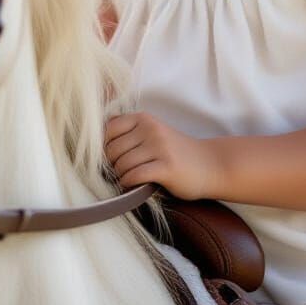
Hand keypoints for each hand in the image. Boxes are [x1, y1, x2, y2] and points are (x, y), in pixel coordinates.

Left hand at [104, 111, 222, 200]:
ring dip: (121, 177)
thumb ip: (129, 133)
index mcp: (144, 118)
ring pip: (122, 165)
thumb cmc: (175, 152)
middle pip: (112, 150)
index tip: (110, 159)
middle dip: (111, 165)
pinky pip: (135, 176)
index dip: (103, 147)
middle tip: (120, 173)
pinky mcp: (166, 167)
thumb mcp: (153, 133)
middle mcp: (151, 128)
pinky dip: (129, 184)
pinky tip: (134, 186)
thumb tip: (96, 141)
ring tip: (129, 180)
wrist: (209, 164)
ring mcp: (159, 146)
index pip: (108, 129)